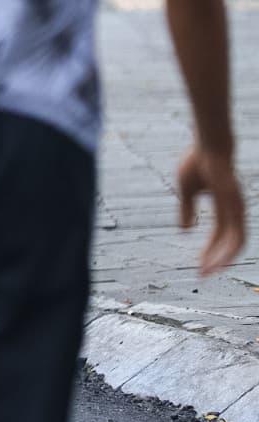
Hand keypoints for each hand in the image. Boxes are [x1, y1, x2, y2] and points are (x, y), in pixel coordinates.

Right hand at [178, 143, 247, 277]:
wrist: (209, 146)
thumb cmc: (197, 162)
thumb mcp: (186, 191)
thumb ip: (186, 211)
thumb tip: (185, 231)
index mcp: (224, 208)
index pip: (219, 236)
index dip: (210, 250)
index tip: (198, 264)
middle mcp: (234, 212)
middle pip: (229, 244)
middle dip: (216, 261)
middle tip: (202, 275)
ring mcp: (237, 210)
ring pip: (235, 243)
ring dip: (221, 260)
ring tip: (205, 272)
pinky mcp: (235, 208)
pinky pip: (234, 235)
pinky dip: (225, 250)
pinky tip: (213, 259)